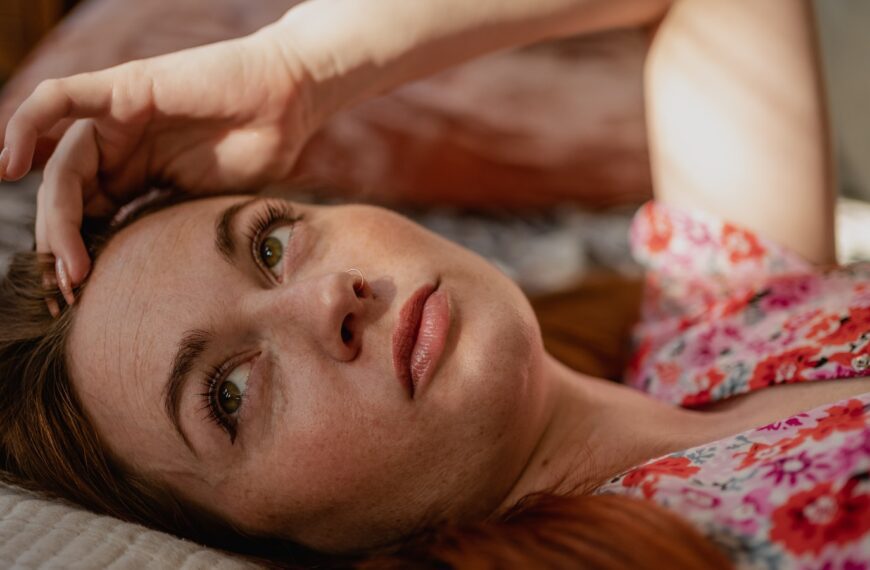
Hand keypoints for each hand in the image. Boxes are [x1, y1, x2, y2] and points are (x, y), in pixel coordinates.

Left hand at [0, 27, 316, 294]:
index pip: (88, 218)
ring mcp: (119, 119)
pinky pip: (58, 100)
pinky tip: (11, 164)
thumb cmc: (267, 155)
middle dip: (62, 246)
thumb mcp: (211, 212)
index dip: (76, 257)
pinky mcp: (123, 89)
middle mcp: (122, 150)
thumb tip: (163, 299)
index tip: (78, 301)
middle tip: (70, 290)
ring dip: (53, 216)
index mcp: (139, 179)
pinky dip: (25, 125)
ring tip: (64, 261)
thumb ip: (172, 235)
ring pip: (60, 166)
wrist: (292, 105)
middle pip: (68, 198)